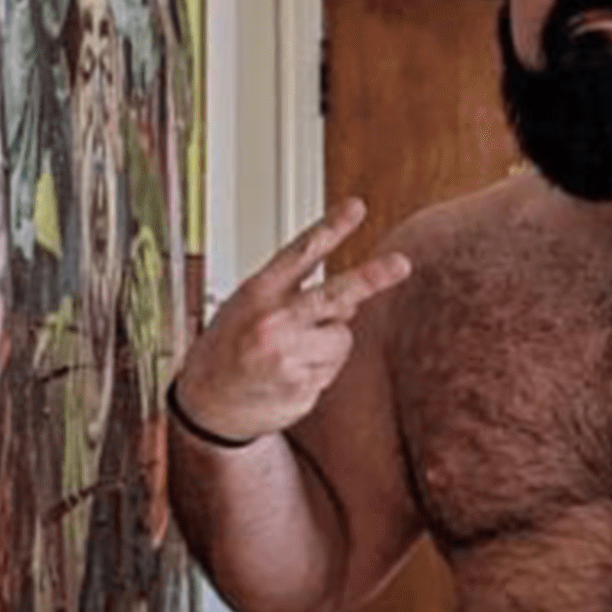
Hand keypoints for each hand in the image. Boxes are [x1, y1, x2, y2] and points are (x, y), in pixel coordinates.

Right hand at [173, 198, 410, 443]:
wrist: (209, 403)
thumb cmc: (230, 349)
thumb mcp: (248, 307)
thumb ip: (296, 295)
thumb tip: (350, 301)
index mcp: (258, 292)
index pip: (301, 253)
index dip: (332, 228)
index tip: (356, 208)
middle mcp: (273, 321)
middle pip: (334, 294)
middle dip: (371, 279)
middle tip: (402, 264)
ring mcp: (288, 355)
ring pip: (343, 336)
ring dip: (330, 344)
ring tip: (294, 353)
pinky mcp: (301, 385)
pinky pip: (333, 370)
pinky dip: (320, 371)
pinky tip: (291, 375)